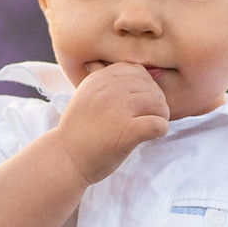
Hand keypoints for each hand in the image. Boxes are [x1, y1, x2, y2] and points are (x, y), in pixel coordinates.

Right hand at [56, 62, 169, 182]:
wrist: (66, 158)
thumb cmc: (81, 129)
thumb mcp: (87, 94)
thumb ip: (106, 80)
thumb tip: (134, 68)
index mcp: (100, 78)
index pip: (138, 71)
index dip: (145, 86)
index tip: (140, 103)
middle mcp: (109, 90)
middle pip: (151, 87)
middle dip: (156, 102)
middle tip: (148, 118)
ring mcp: (118, 110)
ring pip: (159, 103)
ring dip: (161, 116)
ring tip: (151, 127)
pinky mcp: (127, 131)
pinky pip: (158, 124)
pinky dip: (161, 130)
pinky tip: (153, 135)